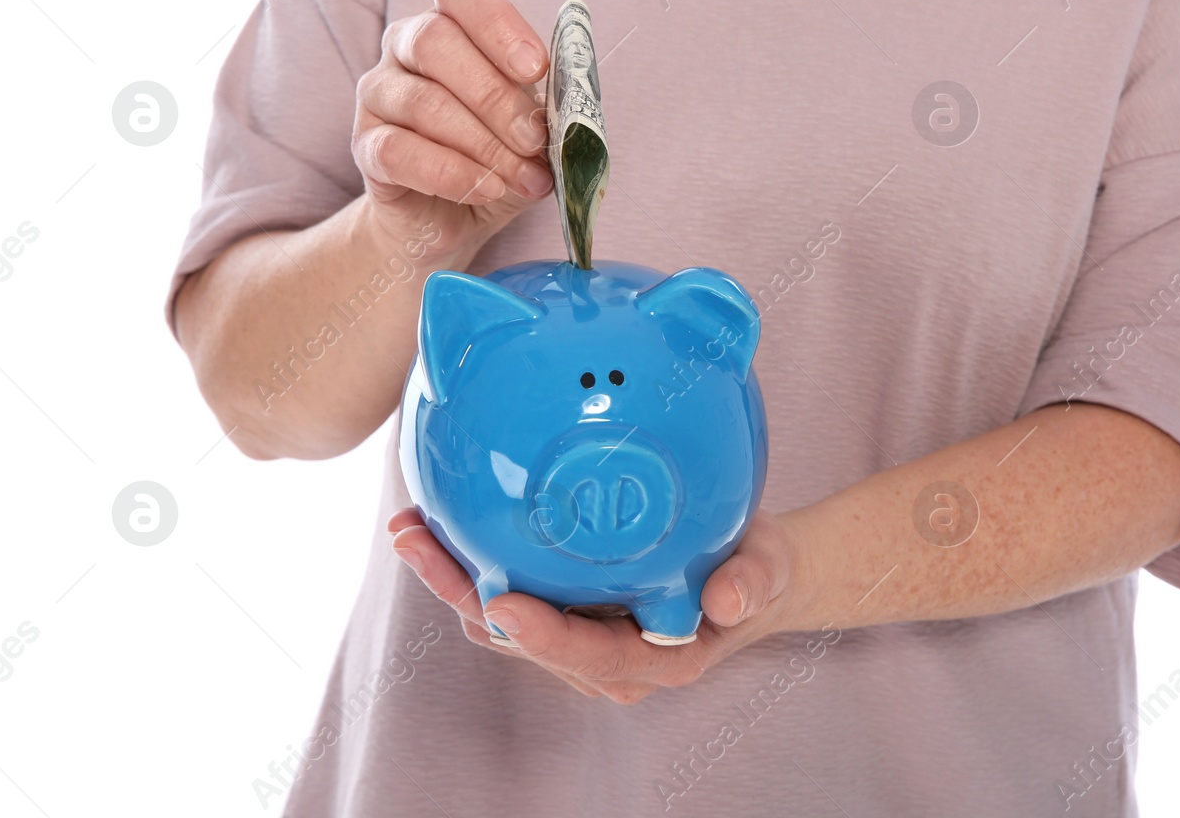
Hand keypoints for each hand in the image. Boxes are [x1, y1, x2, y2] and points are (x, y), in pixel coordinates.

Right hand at [351, 0, 554, 258]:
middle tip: (535, 140)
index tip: (537, 70)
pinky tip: (487, 190)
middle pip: (435, 42)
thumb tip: (572, 120)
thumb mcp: (532, 131)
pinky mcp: (365, 146)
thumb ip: (548, 114)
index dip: (499, 25)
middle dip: (496, 96)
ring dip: (483, 144)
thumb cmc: (494, 159)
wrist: (445, 220)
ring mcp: (378, 93)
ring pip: (422, 101)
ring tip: (522, 178)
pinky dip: (452, 173)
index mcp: (451, 24)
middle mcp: (404, 47)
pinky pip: (399, 150)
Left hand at [386, 508, 805, 703]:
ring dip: (454, 577)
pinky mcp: (559, 611)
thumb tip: (730, 598)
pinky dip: (471, 560)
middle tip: (418, 541)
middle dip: (467, 593)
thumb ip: (754, 581)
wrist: (746, 571)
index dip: (542, 635)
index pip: (589, 655)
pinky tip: (441, 518)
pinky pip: (506, 592)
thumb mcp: (768, 568)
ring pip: (501, 619)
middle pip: (522, 638)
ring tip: (411, 526)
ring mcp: (575, 639)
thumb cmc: (756, 569)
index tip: (501, 602)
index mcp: (652, 660)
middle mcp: (603, 661)